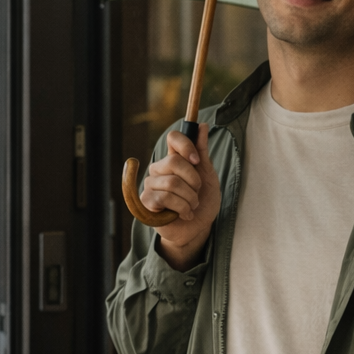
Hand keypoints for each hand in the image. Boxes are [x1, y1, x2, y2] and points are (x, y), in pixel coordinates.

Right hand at [140, 126, 220, 270]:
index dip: (186, 145)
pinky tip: (183, 214)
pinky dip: (181, 208)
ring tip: (192, 206)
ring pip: (172, 183)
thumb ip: (202, 152)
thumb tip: (201, 125)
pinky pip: (164, 198)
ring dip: (190, 199)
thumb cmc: (203, 202)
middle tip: (197, 192)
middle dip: (193, 181)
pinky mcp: (146, 202)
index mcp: (174, 160)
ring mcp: (151, 185)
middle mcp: (159, 169)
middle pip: (174, 162)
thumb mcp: (208, 175)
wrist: (199, 228)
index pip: (173, 138)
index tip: (197, 160)